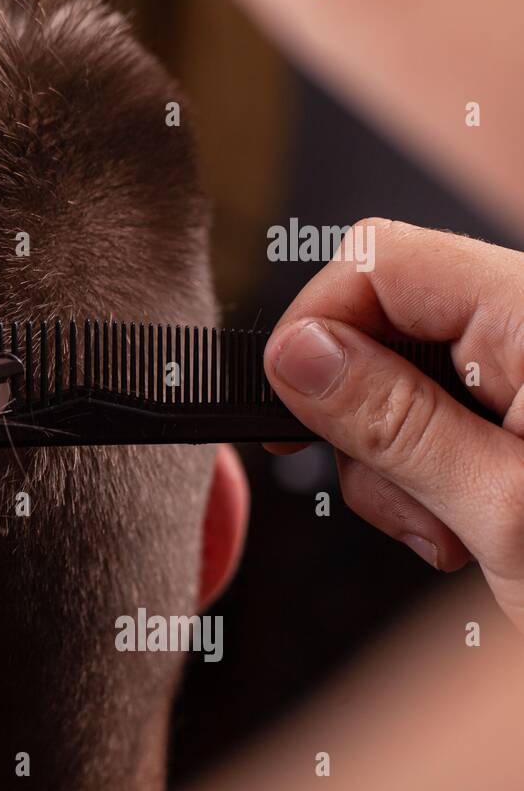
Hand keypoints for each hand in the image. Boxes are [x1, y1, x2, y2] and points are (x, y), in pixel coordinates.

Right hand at [265, 218, 523, 632]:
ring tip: (449, 530)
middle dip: (362, 413)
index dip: (317, 325)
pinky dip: (432, 471)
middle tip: (394, 495)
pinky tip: (467, 525)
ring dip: (397, 459)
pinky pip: (448, 412)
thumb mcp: (502, 512)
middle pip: (389, 320)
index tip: (288, 404)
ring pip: (407, 376)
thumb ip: (391, 421)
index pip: (381, 260)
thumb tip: (300, 355)